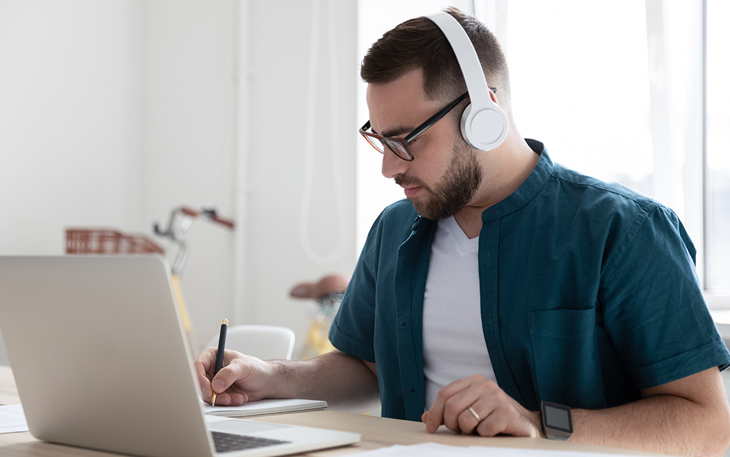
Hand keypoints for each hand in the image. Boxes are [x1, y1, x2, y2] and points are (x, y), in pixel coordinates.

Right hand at [194, 348, 275, 404]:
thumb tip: (216, 385)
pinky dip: (228, 402)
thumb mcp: (243, 367)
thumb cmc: (255, 368)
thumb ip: (229, 374)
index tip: (208, 390)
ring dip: (222, 400)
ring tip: (237, 397)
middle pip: (200, 384)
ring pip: (208, 395)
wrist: (265, 381)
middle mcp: (211, 370)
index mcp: (213, 356)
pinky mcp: (219, 394)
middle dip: (212, 394)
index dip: (199, 379)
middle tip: (224, 398)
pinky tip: (240, 398)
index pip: (198, 366)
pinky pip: (217, 402)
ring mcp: (214, 383)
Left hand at [421, 375, 542, 437]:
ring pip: (465, 419)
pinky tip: (491, 431)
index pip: (445, 393)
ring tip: (477, 429)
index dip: (434, 412)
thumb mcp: (470, 410)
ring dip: (468, 431)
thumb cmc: (494, 417)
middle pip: (452, 406)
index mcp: (475, 381)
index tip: (430, 427)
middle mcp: (486, 386)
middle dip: (451, 424)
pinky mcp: (506, 413)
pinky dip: (483, 435)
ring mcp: (497, 398)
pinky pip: (482, 429)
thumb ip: (449, 412)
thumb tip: (425, 418)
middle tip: (458, 430)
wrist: (525, 425)